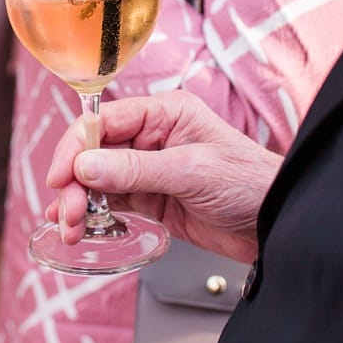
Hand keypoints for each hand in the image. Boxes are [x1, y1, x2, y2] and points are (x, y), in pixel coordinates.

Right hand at [43, 91, 281, 263]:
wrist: (282, 227)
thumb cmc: (252, 185)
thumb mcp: (192, 172)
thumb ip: (135, 169)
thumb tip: (84, 166)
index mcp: (164, 114)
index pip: (103, 121)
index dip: (76, 147)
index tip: (60, 177)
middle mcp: (152, 136)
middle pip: (94, 152)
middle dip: (74, 182)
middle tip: (66, 212)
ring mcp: (149, 168)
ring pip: (96, 179)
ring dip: (78, 201)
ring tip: (69, 228)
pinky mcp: (152, 198)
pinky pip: (110, 200)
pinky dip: (91, 213)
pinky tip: (79, 227)